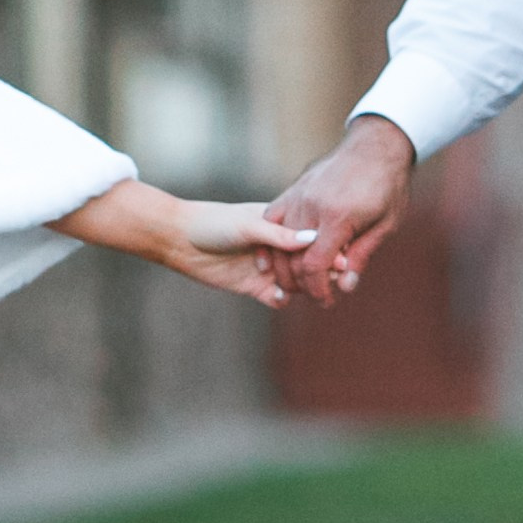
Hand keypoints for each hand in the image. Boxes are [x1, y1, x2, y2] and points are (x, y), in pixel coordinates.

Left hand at [149, 195, 318, 304]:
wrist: (180, 239)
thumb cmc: (214, 222)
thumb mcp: (249, 225)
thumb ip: (279, 235)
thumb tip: (313, 239)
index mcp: (281, 225)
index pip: (312, 239)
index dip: (327, 248)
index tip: (341, 258)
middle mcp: (278, 247)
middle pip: (309, 262)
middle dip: (322, 271)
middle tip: (335, 280)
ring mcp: (267, 268)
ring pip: (296, 283)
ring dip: (304, 288)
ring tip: (308, 291)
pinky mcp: (254, 287)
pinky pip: (277, 298)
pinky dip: (282, 299)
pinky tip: (279, 296)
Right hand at [276, 117, 414, 304]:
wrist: (376, 145)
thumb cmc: (388, 186)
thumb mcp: (385, 225)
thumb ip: (361, 255)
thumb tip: (346, 285)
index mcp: (338, 218)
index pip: (315, 266)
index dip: (318, 290)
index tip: (326, 301)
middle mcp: (312, 206)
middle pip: (293, 257)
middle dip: (301, 284)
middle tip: (314, 294)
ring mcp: (299, 195)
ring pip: (278, 240)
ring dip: (285, 265)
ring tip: (299, 280)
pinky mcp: (295, 188)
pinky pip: (272, 216)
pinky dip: (271, 238)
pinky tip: (276, 254)